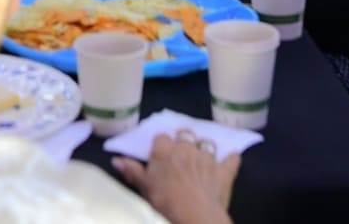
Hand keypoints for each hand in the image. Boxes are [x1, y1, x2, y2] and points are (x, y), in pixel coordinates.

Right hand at [113, 134, 238, 223]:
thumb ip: (132, 171)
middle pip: (185, 134)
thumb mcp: (144, 189)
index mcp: (164, 151)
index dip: (161, 145)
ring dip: (204, 148)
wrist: (195, 218)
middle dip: (183, 141)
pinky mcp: (225, 170)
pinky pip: (232, 158)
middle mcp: (186, 148)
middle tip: (180, 155)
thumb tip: (116, 159)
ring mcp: (208, 158)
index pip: (161, 137)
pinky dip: (231, 158)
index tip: (160, 154)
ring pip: (207, 143)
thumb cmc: (165, 204)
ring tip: (201, 158)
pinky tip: (231, 158)